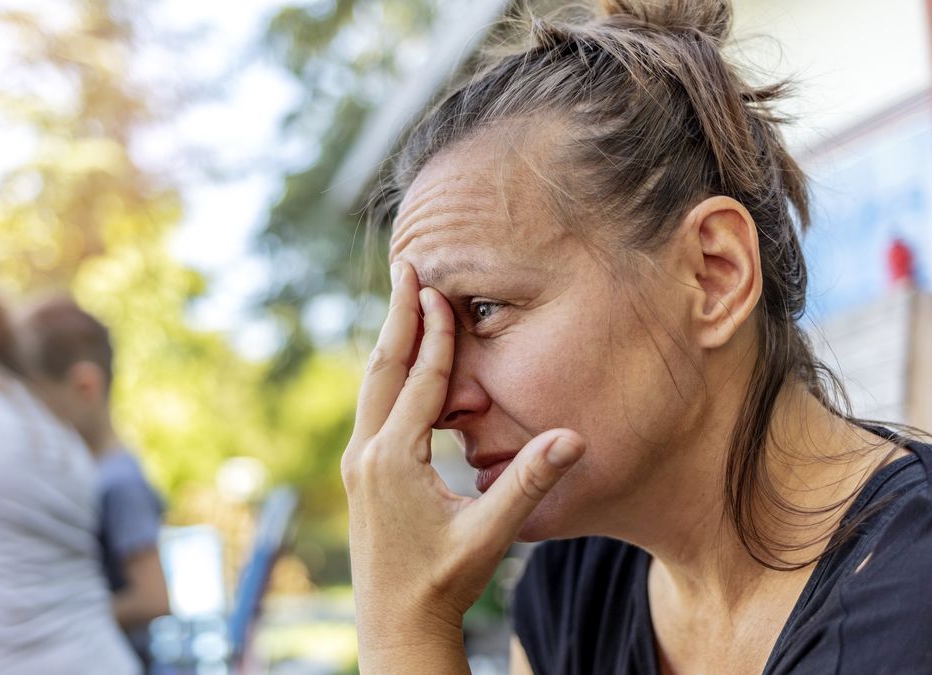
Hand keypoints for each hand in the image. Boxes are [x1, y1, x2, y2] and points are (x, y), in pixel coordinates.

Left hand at [342, 261, 585, 671]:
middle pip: (382, 367)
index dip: (434, 333)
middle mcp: (366, 454)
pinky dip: (387, 374)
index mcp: (394, 459)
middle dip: (396, 316)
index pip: (419, 380)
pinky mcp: (360, 474)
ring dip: (389, 341)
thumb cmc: (444, 582)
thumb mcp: (490, 533)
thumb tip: (574, 439)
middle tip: (405, 266)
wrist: (397, 626)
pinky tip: (399, 363)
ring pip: (372, 386)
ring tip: (400, 299)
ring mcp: (357, 464)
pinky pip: (373, 408)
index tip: (439, 286)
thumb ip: (529, 483)